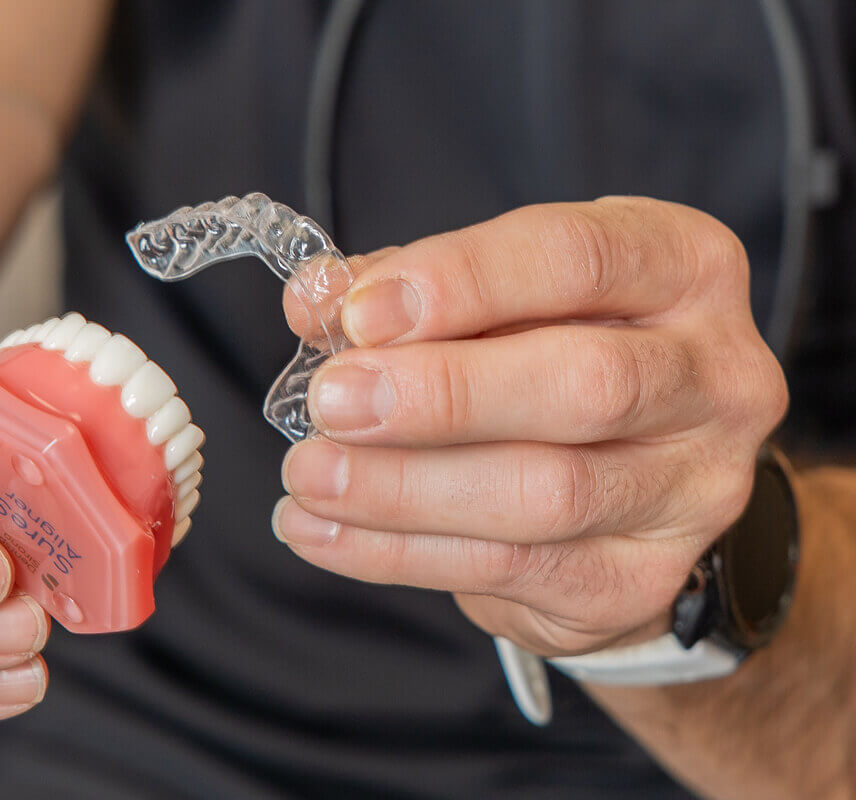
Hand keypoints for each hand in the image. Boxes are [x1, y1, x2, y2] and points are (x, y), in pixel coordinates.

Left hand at [275, 197, 787, 655]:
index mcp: (683, 270)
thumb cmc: (549, 356)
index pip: (578, 258)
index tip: (359, 314)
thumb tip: (316, 298)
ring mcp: (690, 491)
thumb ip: (413, 291)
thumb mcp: (498, 298)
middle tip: (330, 401)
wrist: (625, 483)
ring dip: (404, 487)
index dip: (462, 281)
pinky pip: (508, 570)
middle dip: (441, 395)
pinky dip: (395, 552)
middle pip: (584, 384)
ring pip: (546, 494)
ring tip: (310, 473)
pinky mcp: (638, 580)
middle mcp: (714, 379)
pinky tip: (320, 530)